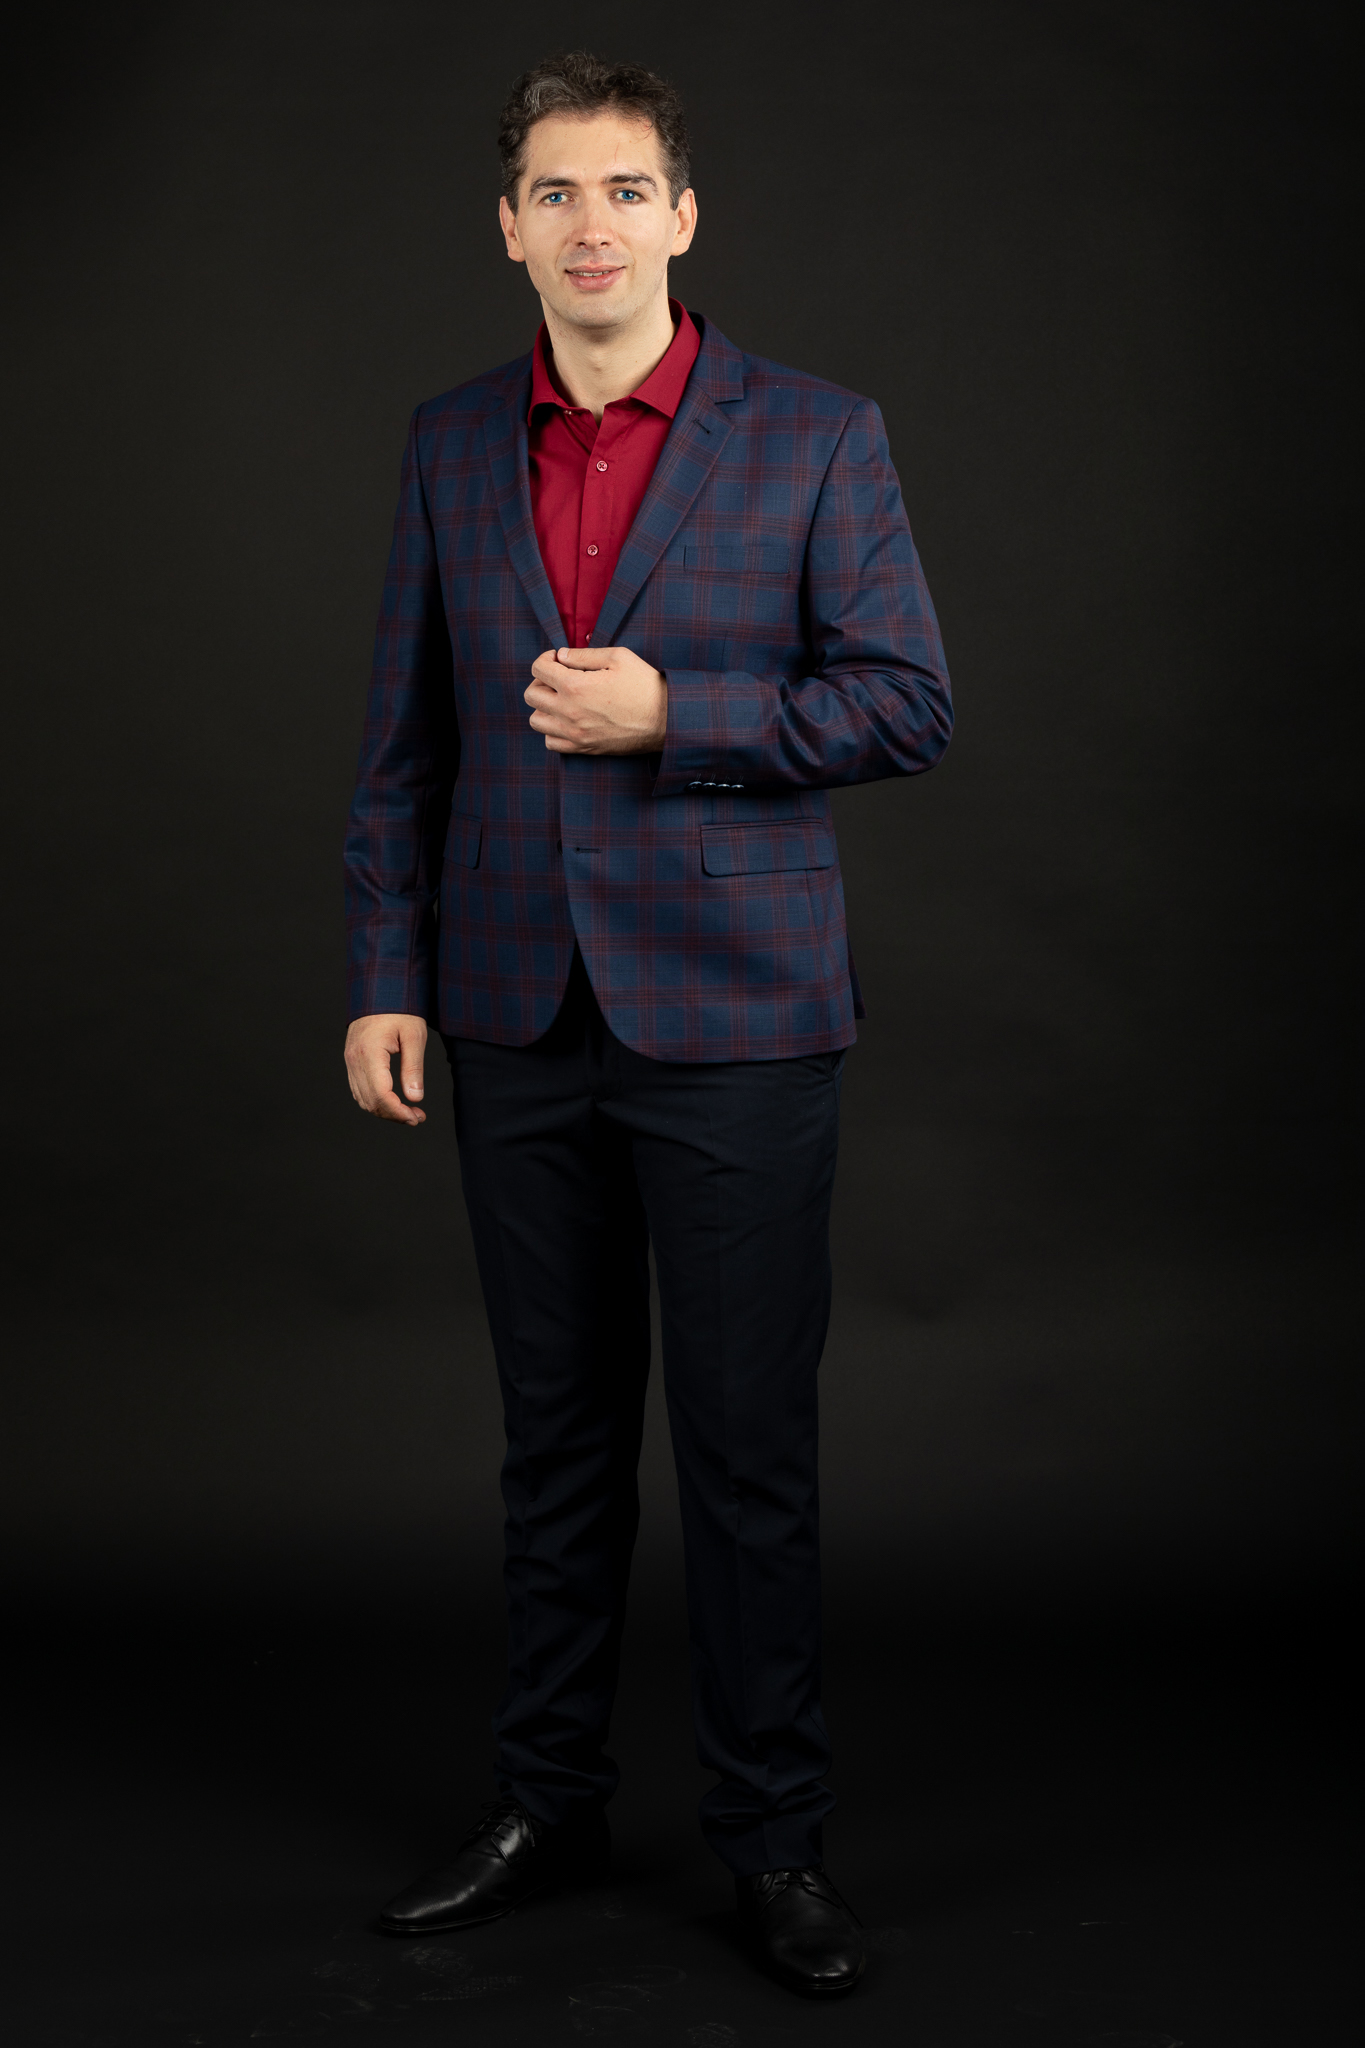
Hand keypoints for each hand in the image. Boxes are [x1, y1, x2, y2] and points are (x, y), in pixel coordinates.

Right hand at [344, 1013, 427, 1125]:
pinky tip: (393, 1100)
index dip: (399, 1112)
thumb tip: (415, 1098)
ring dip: (384, 1110)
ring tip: (409, 1111)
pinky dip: (375, 1100)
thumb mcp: (414, 1036)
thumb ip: (413, 1068)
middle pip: (370, 1102)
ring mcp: (350, 1060)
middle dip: (394, 1115)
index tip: (417, 1117)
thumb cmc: (400, 1008)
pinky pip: (359, 1089)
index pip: (381, 1096)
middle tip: (418, 1117)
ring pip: (362, 1099)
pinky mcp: (352, 1060)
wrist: (379, 987)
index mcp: (370, 1054)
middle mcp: (355, 1060)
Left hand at [525, 644, 666, 754]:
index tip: (560, 659)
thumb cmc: (645, 685)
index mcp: (575, 686)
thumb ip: (584, 655)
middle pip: (531, 695)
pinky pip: (550, 742)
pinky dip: (553, 730)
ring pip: (536, 720)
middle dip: (542, 681)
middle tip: (560, 678)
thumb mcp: (618, 657)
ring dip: (544, 707)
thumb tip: (562, 656)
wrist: (665, 720)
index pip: (538, 669)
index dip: (546, 659)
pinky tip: (568, 719)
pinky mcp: (583, 748)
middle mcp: (569, 712)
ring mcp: (574, 733)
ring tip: (562, 700)